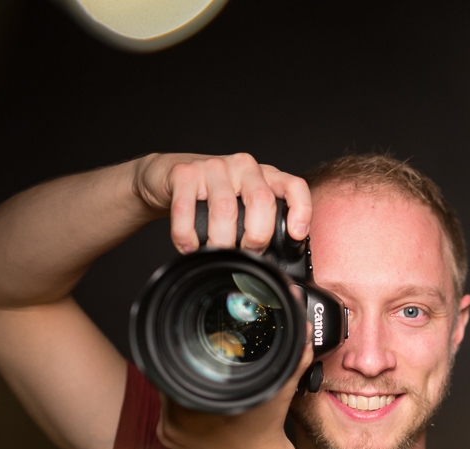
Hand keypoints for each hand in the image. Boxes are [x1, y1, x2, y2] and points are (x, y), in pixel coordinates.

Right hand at [131, 153, 311, 254]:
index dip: (301, 210)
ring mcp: (214, 167)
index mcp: (265, 176)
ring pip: (225, 209)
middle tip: (248, 253)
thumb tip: (280, 260)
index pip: (294, 186)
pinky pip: (187, 209)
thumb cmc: (212, 196)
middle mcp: (243, 167)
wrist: (168, 175)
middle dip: (257, 236)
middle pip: (262, 201)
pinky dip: (188, 236)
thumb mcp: (245, 204)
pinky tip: (190, 246)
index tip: (296, 235)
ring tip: (218, 252)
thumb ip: (262, 221)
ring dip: (222, 241)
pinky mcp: (184, 173)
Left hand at [156, 325, 314, 448]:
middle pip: (170, 379)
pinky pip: (169, 409)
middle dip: (188, 369)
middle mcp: (173, 422)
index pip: (177, 368)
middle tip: (206, 361)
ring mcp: (168, 433)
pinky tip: (201, 401)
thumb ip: (291, 364)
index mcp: (191, 410)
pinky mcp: (168, 439)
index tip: (203, 349)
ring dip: (184, 384)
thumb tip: (303, 337)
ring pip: (168, 393)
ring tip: (204, 381)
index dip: (190, 355)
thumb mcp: (280, 396)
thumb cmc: (266, 436)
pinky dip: (182, 401)